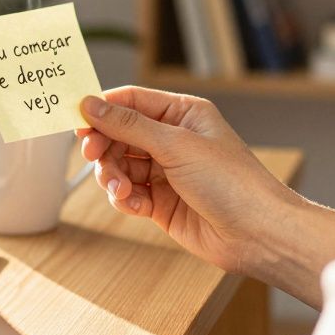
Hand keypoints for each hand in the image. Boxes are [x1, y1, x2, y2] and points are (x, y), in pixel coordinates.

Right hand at [78, 86, 301, 278]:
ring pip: (119, 166)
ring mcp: (166, 172)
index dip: (102, 109)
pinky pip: (128, 194)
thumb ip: (129, 125)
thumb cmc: (232, 182)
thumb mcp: (176, 145)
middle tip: (94, 156)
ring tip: (121, 190)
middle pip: (119, 134)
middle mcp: (173, 140)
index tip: (77, 120)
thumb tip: (91, 105)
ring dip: (113, 177)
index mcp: (182, 114)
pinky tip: (134, 205)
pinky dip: (125, 199)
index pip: (131, 101)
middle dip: (104, 147)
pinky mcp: (161, 202)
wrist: (257, 234)